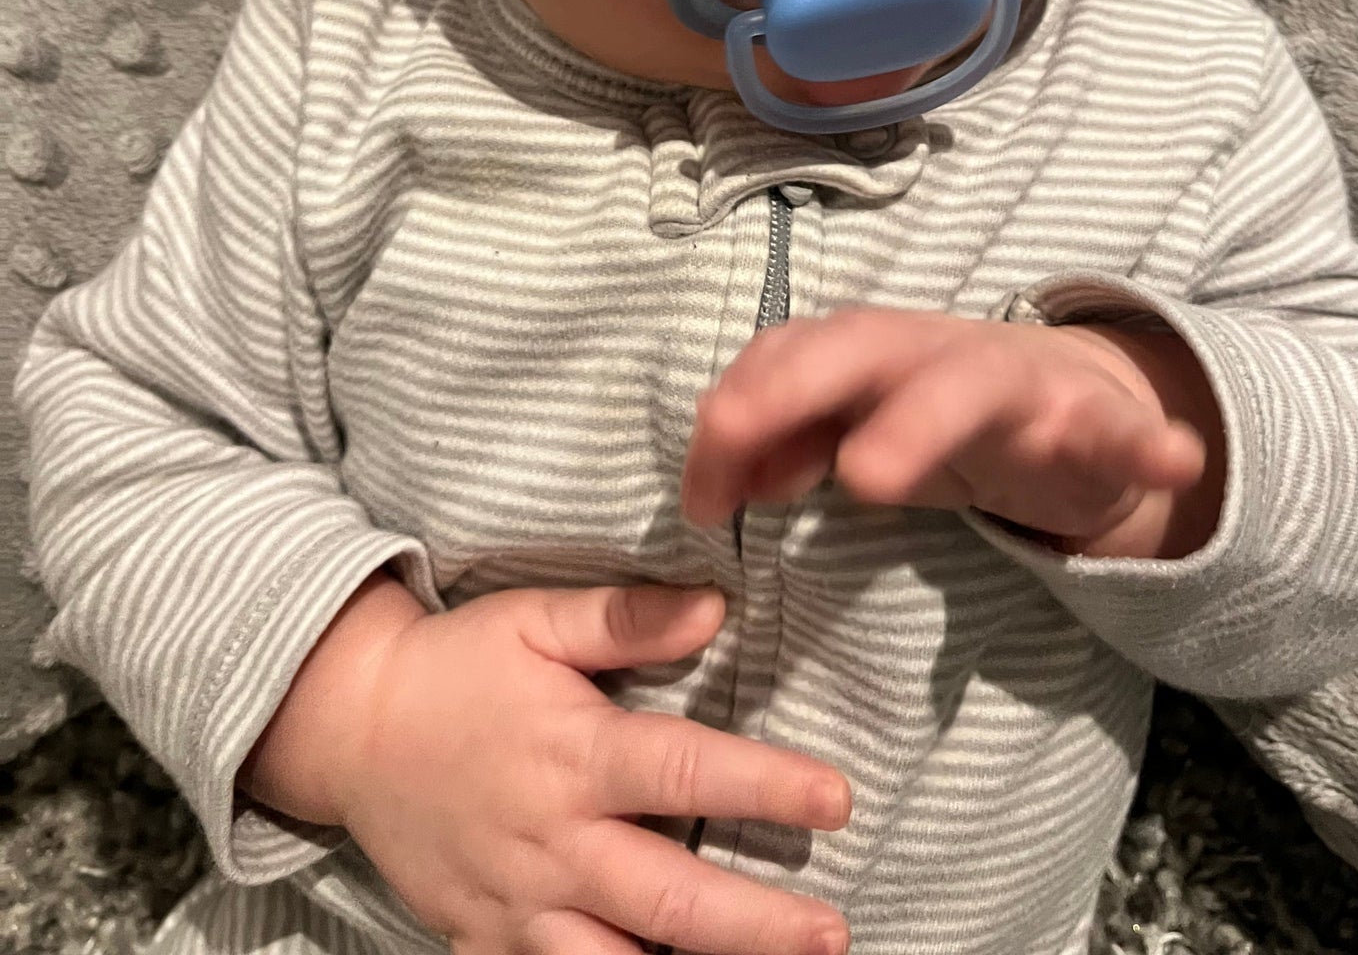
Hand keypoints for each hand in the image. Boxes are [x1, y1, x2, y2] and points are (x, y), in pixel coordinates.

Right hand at [335, 582, 851, 954]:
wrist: (350, 729)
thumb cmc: (458, 666)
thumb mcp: (537, 619)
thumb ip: (626, 618)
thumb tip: (717, 605)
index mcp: (576, 755)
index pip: (687, 771)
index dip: (767, 785)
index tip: (838, 798)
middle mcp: (555, 842)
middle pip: (672, 900)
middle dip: (759, 926)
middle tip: (832, 933)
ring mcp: (520, 905)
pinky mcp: (486, 943)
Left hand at [679, 309, 1208, 546]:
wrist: (1069, 393)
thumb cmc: (935, 411)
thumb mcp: (853, 426)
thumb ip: (782, 445)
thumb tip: (710, 482)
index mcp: (867, 350)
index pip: (784, 358)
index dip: (736, 417)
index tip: (700, 499)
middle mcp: (934, 350)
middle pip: (860, 349)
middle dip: (801, 390)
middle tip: (731, 443)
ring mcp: (1017, 381)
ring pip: (971, 386)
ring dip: (920, 422)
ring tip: (868, 474)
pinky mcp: (1096, 421)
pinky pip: (1124, 430)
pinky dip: (1150, 441)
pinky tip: (1170, 458)